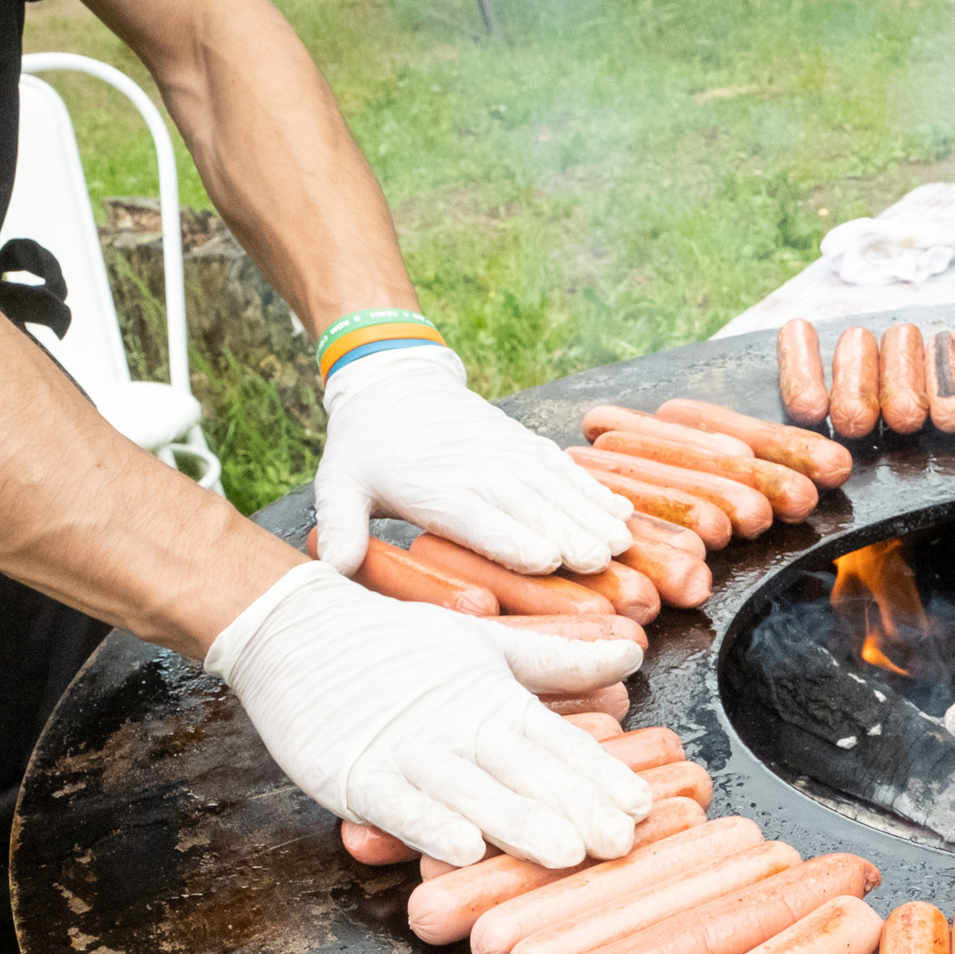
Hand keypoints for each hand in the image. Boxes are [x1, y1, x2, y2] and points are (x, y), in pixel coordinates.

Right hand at [207, 561, 651, 866]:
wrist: (293, 630)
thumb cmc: (394, 644)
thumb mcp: (485, 644)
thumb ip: (558, 661)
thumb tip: (631, 656)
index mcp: (493, 699)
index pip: (557, 744)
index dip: (599, 777)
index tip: (640, 805)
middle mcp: (458, 726)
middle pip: (526, 773)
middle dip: (575, 810)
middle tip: (620, 842)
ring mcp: (406, 752)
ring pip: (472, 793)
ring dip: (518, 824)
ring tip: (564, 853)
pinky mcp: (354, 774)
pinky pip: (398, 806)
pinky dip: (430, 826)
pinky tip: (465, 849)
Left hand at [313, 345, 634, 579]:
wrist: (395, 383)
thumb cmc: (367, 448)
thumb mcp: (338, 485)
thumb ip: (340, 528)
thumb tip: (332, 570)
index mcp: (440, 490)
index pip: (483, 521)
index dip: (515, 541)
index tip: (548, 561)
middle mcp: (482, 472)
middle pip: (532, 508)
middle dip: (569, 534)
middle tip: (600, 560)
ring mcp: (511, 457)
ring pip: (559, 491)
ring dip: (593, 517)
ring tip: (621, 542)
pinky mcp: (528, 448)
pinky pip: (568, 472)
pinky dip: (596, 492)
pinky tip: (622, 513)